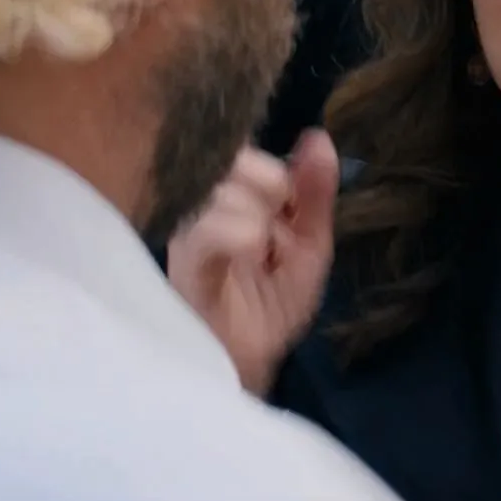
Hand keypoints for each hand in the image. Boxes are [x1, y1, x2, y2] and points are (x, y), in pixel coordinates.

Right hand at [168, 130, 337, 395]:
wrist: (246, 363)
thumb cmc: (272, 303)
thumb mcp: (309, 243)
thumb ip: (314, 191)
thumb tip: (318, 137)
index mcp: (227, 193)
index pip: (243, 148)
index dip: (273, 170)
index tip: (288, 203)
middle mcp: (199, 203)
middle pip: (232, 159)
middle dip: (269, 186)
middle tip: (277, 228)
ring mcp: (186, 230)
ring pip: (222, 189)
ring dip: (257, 215)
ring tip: (262, 250)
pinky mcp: (181, 263)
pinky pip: (204, 230)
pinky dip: (240, 234)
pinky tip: (252, 251)